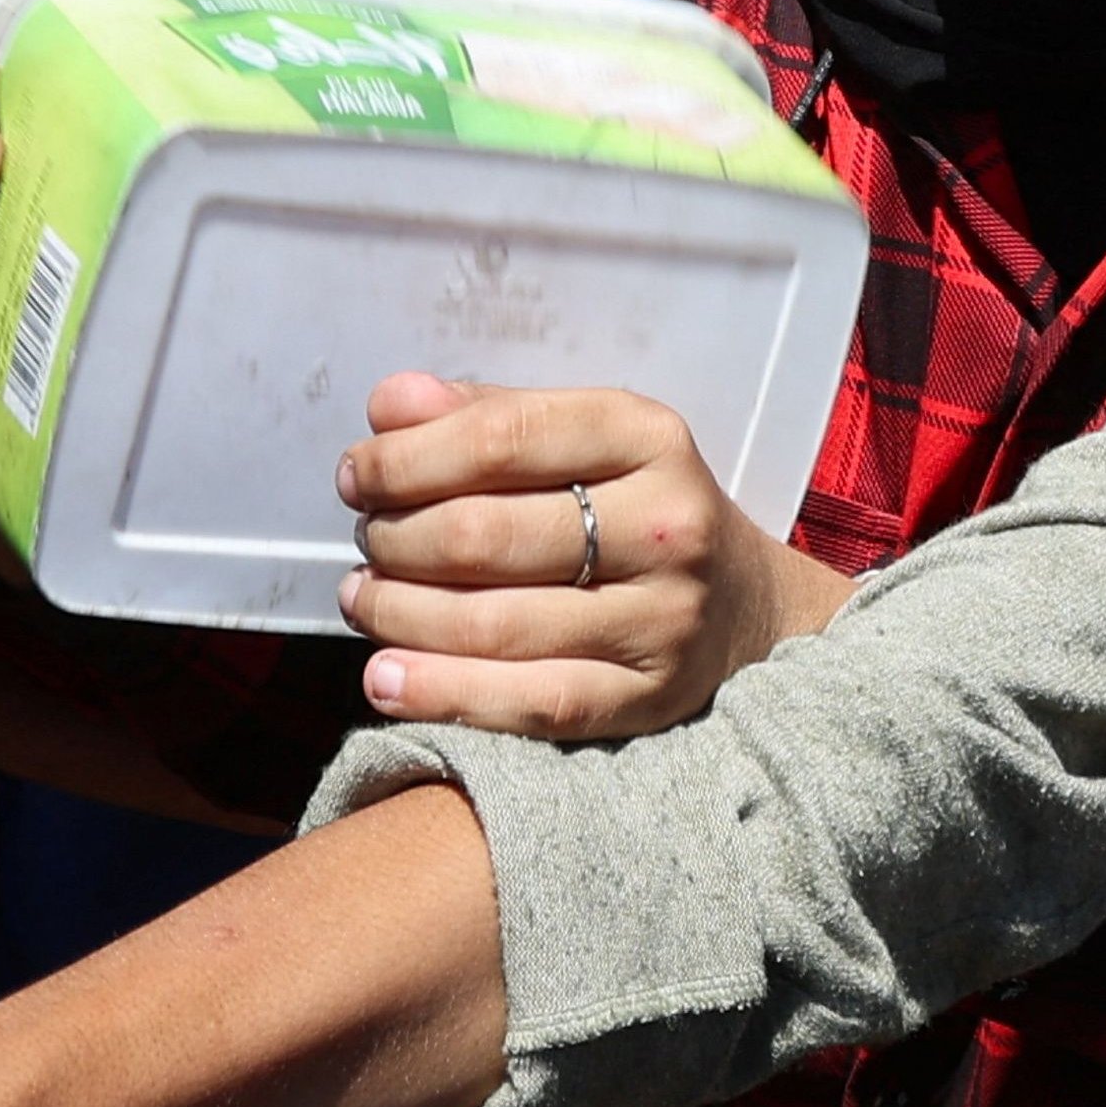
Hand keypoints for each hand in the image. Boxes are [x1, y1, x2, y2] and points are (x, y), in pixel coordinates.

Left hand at [333, 372, 847, 737]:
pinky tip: (384, 677)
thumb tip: (390, 403)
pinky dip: (439, 691)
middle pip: (485, 535)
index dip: (406, 458)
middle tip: (364, 539)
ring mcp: (661, 619)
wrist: (750, 610)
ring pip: (492, 623)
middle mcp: (665, 526)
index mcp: (648, 437)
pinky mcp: (644, 699)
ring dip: (399, 613)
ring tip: (362, 599)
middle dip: (395, 538)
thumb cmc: (640, 510)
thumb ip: (489, 415)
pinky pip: (525, 702)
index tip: (355, 474)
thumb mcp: (588, 440)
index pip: (503, 439)